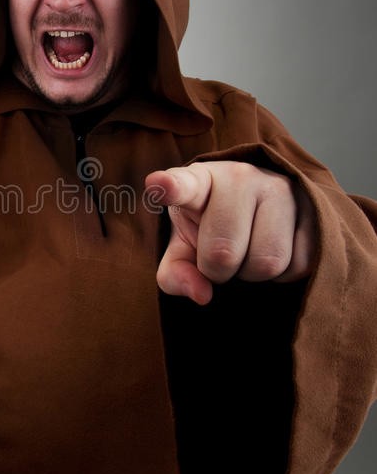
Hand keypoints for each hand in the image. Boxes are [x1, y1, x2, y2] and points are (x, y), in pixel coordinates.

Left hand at [145, 161, 315, 304]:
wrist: (262, 207)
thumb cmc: (211, 227)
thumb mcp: (183, 247)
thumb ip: (175, 273)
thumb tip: (201, 295)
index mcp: (199, 181)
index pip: (184, 185)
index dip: (172, 187)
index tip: (159, 185)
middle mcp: (240, 177)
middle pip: (223, 252)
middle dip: (217, 270)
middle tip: (218, 258)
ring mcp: (280, 189)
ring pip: (265, 263)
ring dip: (251, 274)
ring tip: (247, 252)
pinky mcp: (314, 208)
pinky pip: (297, 266)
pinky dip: (282, 275)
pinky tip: (273, 251)